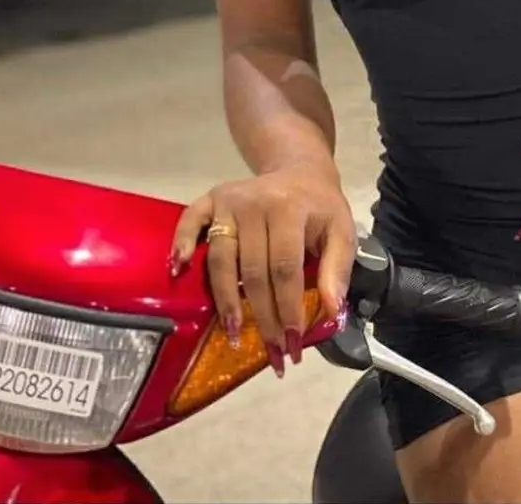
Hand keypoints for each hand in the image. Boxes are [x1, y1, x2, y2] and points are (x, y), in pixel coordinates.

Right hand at [170, 167, 355, 374]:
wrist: (300, 171)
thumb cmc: (320, 207)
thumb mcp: (342, 231)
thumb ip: (337, 269)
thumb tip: (331, 310)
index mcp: (289, 208)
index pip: (285, 267)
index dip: (288, 307)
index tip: (293, 342)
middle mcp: (255, 203)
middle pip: (253, 270)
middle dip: (262, 315)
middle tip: (271, 349)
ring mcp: (228, 201)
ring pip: (221, 258)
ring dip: (225, 300)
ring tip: (233, 332)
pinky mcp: (210, 199)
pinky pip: (190, 221)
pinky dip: (182, 244)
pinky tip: (179, 270)